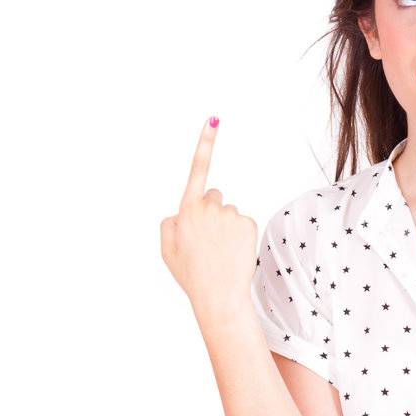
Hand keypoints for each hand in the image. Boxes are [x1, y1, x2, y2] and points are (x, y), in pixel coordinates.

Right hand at [160, 118, 257, 319]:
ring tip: (220, 253)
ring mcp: (231, 215)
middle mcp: (210, 207)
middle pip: (213, 196)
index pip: (197, 169)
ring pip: (228, 212)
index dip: (205, 142)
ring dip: (225, 227)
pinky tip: (233, 253)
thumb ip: (169, 223)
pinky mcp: (248, 224)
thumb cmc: (191, 274)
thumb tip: (180, 212)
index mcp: (187, 209)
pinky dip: (239, 236)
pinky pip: (242, 223)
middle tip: (208, 241)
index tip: (213, 118)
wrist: (219, 297)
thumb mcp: (167, 248)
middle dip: (210, 212)